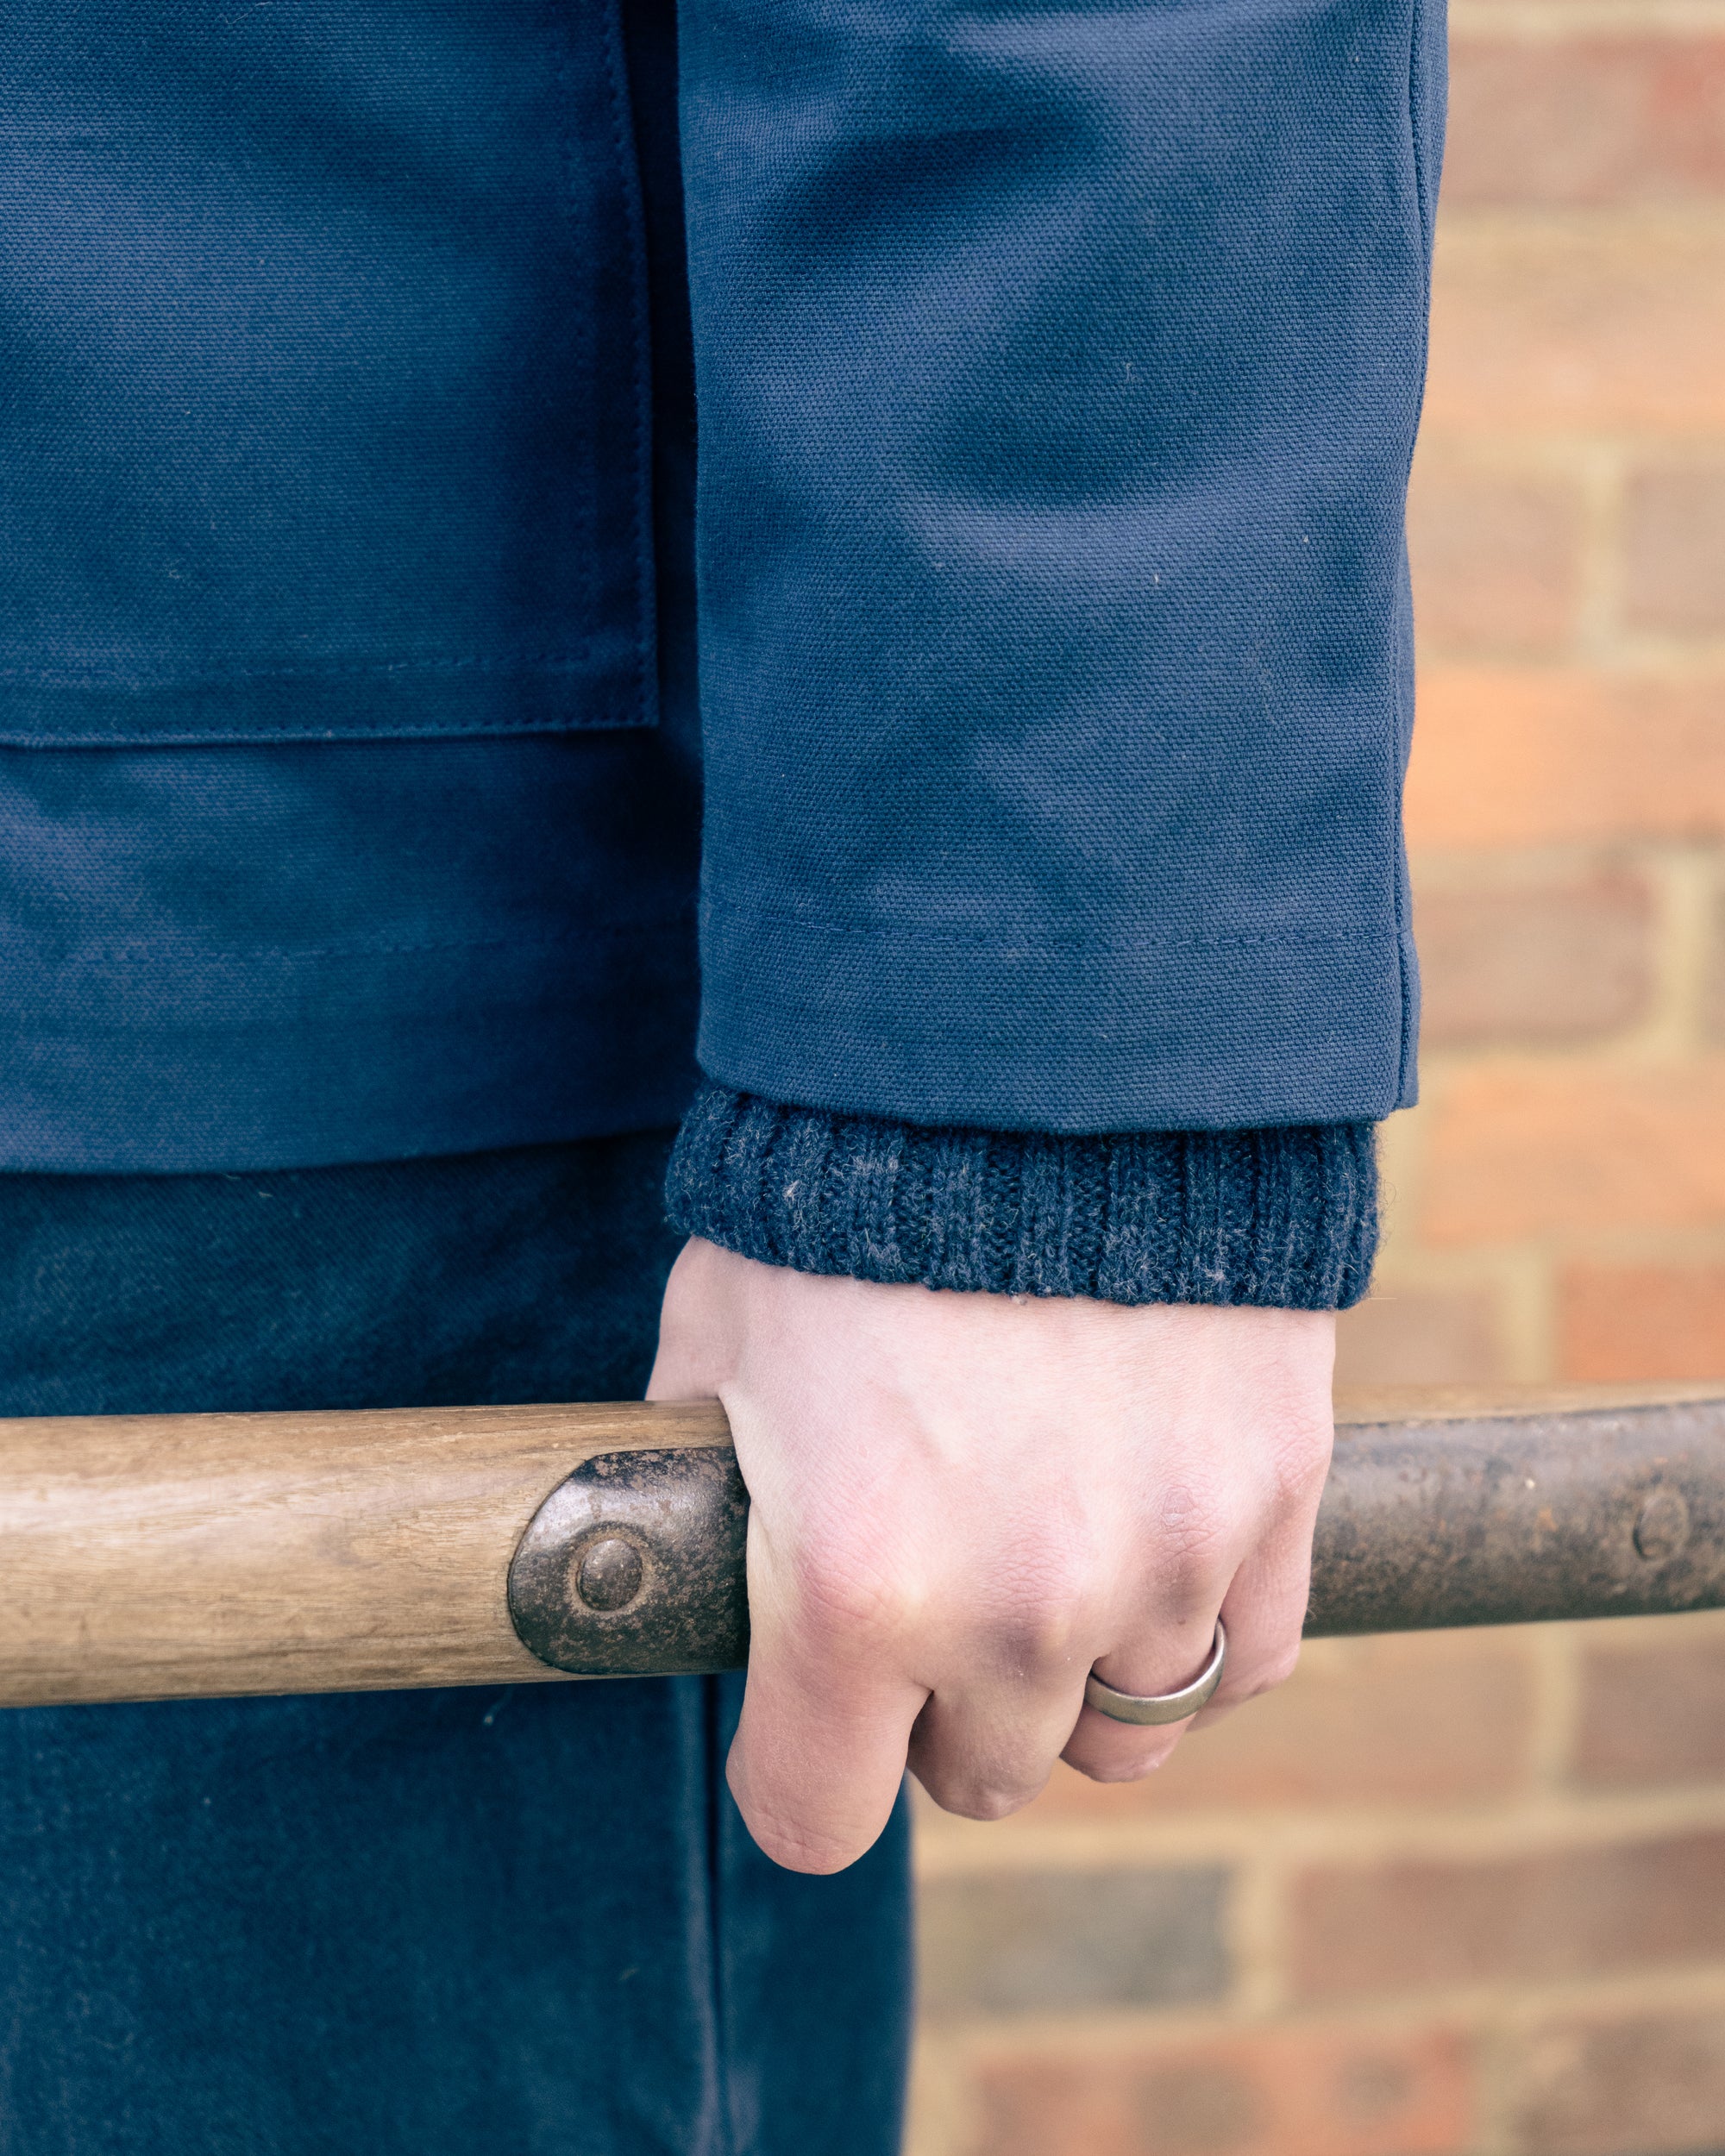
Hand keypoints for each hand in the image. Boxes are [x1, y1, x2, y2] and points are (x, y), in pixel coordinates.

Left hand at [647, 1238, 1334, 1873]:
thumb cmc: (851, 1192)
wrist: (1041, 1051)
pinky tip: (1149, 1542)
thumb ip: (705, 1482)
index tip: (808, 1712)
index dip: (801, 1765)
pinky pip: (1246, 1656)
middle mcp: (1018, 1610)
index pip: (817, 1816)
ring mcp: (1163, 1561)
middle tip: (932, 1585)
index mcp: (853, 1590)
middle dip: (939, 1706)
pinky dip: (1196, 1627)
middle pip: (977, 1778)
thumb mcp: (718, 1337)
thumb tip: (690, 1557)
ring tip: (1046, 1549)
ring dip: (1075, 1672)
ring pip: (1123, 1735)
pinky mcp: (1272, 1497)